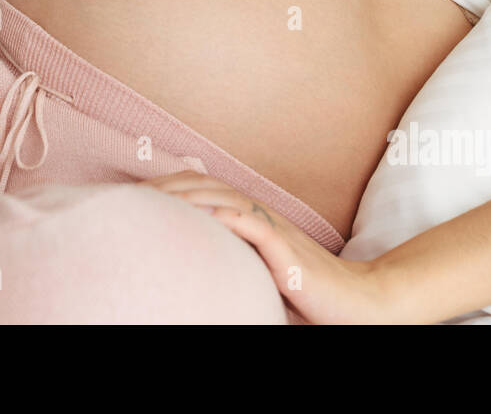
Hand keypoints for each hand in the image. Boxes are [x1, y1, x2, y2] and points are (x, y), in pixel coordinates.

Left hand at [140, 171, 389, 322]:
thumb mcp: (257, 274)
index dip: (171, 187)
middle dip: (170, 186)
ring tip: (160, 198)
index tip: (136, 195)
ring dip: (193, 196)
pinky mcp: (290, 255)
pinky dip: (235, 217)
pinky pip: (260, 229)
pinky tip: (212, 216)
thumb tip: (185, 271)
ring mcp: (276, 233)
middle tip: (134, 193)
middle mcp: (261, 218)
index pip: (204, 192)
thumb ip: (228, 263)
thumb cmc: (306, 295)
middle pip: (209, 187)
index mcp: (251, 220)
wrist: (356, 303)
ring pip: (230, 200)